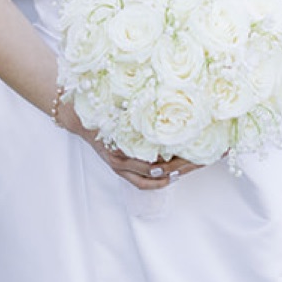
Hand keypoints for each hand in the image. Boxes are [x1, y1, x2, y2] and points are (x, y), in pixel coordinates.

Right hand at [54, 94, 196, 190]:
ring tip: (192, 167)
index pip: (160, 153)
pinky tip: (171, 177)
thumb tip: (169, 98)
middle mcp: (122, 158)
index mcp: (126, 141)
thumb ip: (143, 105)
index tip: (198, 145)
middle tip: (203, 159)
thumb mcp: (123, 102)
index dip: (181, 152)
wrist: (79, 117)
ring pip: (152, 178)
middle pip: (160, 169)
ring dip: (174, 174)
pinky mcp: (119, 169)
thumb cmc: (102, 107)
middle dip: (184, 165)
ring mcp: (120, 166)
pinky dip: (157, 182)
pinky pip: (141, 183)